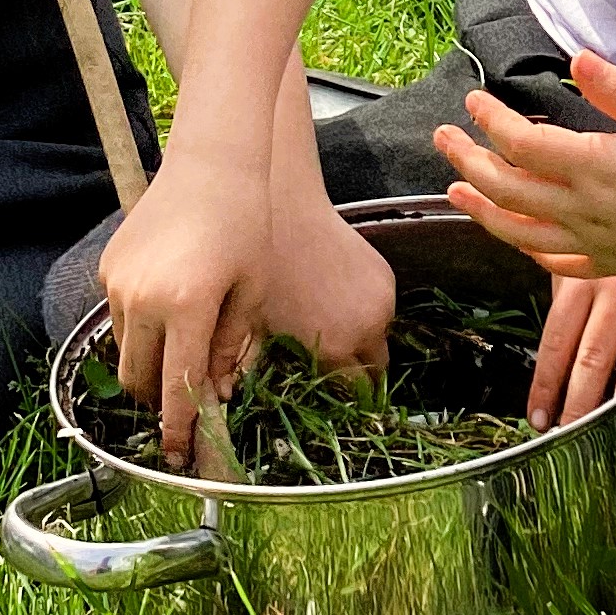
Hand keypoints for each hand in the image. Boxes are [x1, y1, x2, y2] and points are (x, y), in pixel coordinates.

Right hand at [100, 159, 277, 466]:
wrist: (213, 161)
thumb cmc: (247, 223)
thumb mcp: (250, 291)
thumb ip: (230, 347)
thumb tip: (217, 395)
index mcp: (187, 306)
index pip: (176, 389)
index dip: (179, 430)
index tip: (182, 457)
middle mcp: (143, 298)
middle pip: (139, 381)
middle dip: (160, 400)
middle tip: (190, 402)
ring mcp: (119, 281)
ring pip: (124, 353)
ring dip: (149, 365)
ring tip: (183, 350)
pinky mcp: (108, 266)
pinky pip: (118, 317)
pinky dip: (139, 328)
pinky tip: (170, 306)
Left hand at [256, 196, 395, 384]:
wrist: (288, 214)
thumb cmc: (262, 271)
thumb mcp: (251, 326)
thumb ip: (249, 368)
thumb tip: (227, 397)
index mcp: (334, 347)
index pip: (354, 394)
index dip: (341, 400)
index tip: (329, 399)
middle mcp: (367, 328)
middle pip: (377, 373)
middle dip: (359, 379)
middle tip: (334, 374)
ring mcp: (382, 302)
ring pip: (382, 340)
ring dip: (364, 344)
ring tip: (334, 332)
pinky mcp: (388, 279)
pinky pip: (383, 311)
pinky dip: (368, 315)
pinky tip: (340, 302)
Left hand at [431, 51, 615, 299]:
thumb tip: (575, 60)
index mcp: (598, 169)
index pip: (522, 144)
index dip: (490, 121)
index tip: (474, 100)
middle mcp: (587, 212)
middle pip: (506, 188)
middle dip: (467, 160)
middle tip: (443, 137)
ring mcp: (597, 244)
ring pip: (518, 232)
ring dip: (480, 209)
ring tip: (455, 191)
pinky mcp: (615, 265)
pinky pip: (555, 264)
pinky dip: (526, 249)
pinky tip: (517, 238)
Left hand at [530, 270, 615, 424]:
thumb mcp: (588, 242)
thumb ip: (566, 282)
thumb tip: (547, 336)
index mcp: (584, 275)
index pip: (557, 338)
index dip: (545, 382)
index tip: (538, 418)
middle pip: (594, 352)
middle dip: (580, 400)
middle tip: (570, 435)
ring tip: (615, 429)